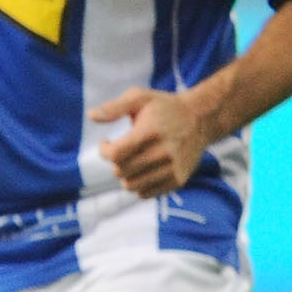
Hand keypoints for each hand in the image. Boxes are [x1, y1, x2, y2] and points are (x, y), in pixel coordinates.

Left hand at [90, 86, 216, 197]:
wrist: (200, 119)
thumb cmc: (164, 107)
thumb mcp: (140, 97)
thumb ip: (114, 107)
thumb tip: (91, 115)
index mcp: (151, 132)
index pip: (116, 155)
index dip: (104, 150)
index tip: (107, 143)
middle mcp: (164, 153)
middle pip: (121, 171)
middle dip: (115, 161)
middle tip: (121, 150)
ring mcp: (172, 169)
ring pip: (131, 185)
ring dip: (126, 174)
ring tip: (132, 160)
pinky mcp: (178, 180)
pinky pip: (145, 193)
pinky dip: (139, 184)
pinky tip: (144, 169)